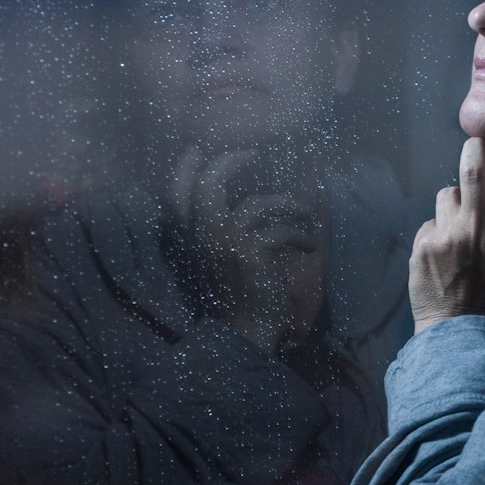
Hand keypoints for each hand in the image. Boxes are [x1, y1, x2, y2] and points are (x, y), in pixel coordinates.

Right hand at [170, 146, 325, 353]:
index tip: (196, 151)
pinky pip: (281, 229)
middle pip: (209, 183)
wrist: (244, 333)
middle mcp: (202, 236)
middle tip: (251, 154)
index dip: (183, 169)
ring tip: (305, 214)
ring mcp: (226, 241)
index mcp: (190, 240)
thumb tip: (242, 203)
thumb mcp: (219, 261)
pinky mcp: (251, 251)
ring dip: (288, 206)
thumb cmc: (235, 298)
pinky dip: (300, 233)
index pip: (174, 196)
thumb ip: (220, 233)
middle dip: (231, 162)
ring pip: (257, 203)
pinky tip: (310, 242)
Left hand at [409, 126, 484, 334]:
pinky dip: (436, 234)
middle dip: (475, 148)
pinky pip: (430, 224)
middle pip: (473, 170)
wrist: (460, 335)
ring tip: (456, 231)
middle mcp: (479, 228)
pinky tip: (441, 258)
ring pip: (447, 195)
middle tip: (475, 141)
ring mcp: (448, 234)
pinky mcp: (423, 244)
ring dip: (452, 205)